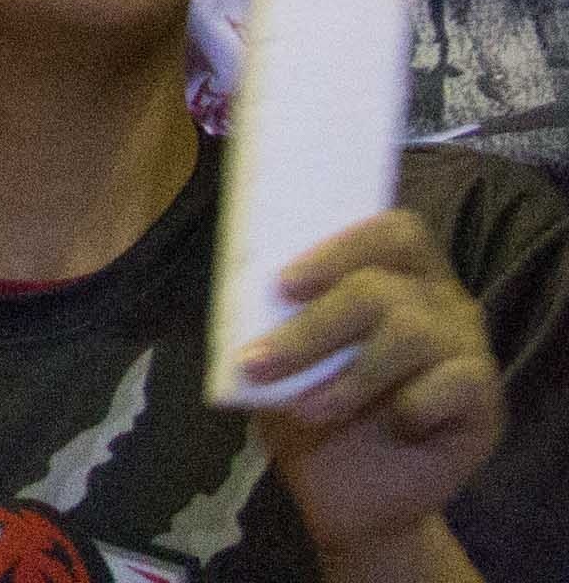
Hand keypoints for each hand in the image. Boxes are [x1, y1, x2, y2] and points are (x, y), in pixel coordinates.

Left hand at [245, 207, 507, 554]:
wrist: (351, 491)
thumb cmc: (313, 404)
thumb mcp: (281, 356)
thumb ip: (272, 319)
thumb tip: (238, 297)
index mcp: (396, 273)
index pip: (391, 232)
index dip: (340, 250)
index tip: (284, 285)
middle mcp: (440, 300)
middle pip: (382, 288)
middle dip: (313, 327)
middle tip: (263, 363)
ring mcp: (466, 345)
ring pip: (410, 332)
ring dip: (348, 375)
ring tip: (309, 410)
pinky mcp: (484, 397)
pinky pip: (452, 383)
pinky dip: (409, 406)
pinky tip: (393, 425)